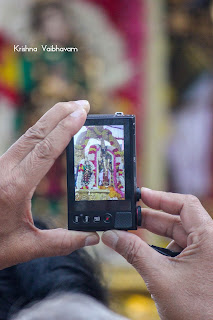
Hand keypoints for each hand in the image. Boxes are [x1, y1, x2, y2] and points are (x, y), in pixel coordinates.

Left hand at [0, 100, 98, 269]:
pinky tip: (51, 131)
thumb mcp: (26, 247)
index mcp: (13, 188)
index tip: (82, 113)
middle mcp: (4, 171)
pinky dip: (40, 132)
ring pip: (27, 136)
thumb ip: (62, 242)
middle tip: (83, 104)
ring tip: (71, 111)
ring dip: (50, 120)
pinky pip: (21, 144)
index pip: (45, 150)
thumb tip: (92, 236)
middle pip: (35, 133)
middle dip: (60, 114)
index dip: (65, 129)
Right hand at [102, 188, 212, 319]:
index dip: (162, 198)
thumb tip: (112, 236)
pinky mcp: (200, 267)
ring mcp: (206, 255)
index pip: (185, 204)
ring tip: (133, 235)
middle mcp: (209, 243)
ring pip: (177, 236)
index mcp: (209, 238)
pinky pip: (179, 250)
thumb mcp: (160, 277)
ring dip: (154, 235)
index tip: (142, 195)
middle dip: (151, 218)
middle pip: (178, 220)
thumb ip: (133, 252)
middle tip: (129, 217)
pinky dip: (161, 249)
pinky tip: (146, 254)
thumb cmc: (198, 312)